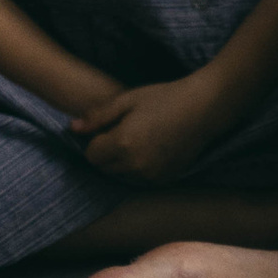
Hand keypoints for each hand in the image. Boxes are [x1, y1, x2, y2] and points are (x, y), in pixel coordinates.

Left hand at [71, 79, 219, 180]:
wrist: (204, 107)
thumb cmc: (166, 97)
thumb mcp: (129, 99)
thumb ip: (98, 116)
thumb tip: (72, 128)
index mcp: (122, 143)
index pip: (91, 155)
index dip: (96, 142)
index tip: (109, 129)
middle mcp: (134, 165)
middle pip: (104, 168)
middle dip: (107, 153)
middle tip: (125, 132)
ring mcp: (150, 175)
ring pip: (121, 176)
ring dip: (123, 163)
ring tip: (140, 140)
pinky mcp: (164, 179)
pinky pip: (140, 180)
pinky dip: (140, 169)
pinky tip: (153, 149)